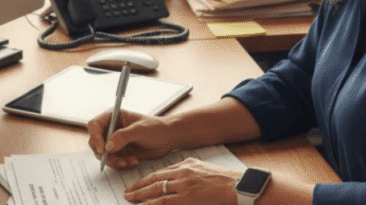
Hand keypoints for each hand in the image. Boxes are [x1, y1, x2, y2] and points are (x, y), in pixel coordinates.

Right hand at [87, 109, 177, 168]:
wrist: (169, 138)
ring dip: (114, 161)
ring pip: (103, 155)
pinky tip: (134, 161)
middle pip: (95, 143)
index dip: (95, 137)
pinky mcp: (120, 152)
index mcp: (113, 116)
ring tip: (130, 161)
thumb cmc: (157, 128)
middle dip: (105, 154)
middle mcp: (111, 128)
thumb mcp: (141, 130)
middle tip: (117, 161)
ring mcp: (115, 141)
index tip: (103, 150)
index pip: (94, 125)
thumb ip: (123, 136)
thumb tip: (107, 146)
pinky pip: (113, 161)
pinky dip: (121, 164)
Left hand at [124, 157, 239, 203]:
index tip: (139, 183)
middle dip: (139, 186)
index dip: (147, 178)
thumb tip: (177, 180)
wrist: (239, 186)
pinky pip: (163, 202)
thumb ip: (190, 172)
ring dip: (140, 195)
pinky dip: (151, 204)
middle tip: (127, 191)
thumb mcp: (205, 170)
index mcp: (187, 165)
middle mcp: (183, 173)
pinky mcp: (186, 199)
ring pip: (156, 190)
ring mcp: (183, 186)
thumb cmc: (226, 181)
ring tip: (129, 198)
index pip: (162, 171)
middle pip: (155, 179)